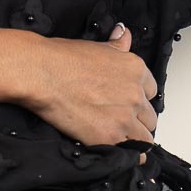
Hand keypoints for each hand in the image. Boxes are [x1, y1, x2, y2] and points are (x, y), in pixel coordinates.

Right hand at [21, 21, 157, 161]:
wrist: (41, 74)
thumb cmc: (61, 59)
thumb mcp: (96, 46)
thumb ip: (117, 45)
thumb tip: (124, 34)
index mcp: (135, 69)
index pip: (150, 91)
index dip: (138, 99)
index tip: (127, 103)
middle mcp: (135, 94)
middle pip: (149, 116)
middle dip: (137, 120)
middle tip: (120, 121)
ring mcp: (124, 117)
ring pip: (145, 137)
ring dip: (134, 139)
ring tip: (119, 138)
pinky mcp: (110, 137)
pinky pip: (135, 154)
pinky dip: (131, 156)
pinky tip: (123, 154)